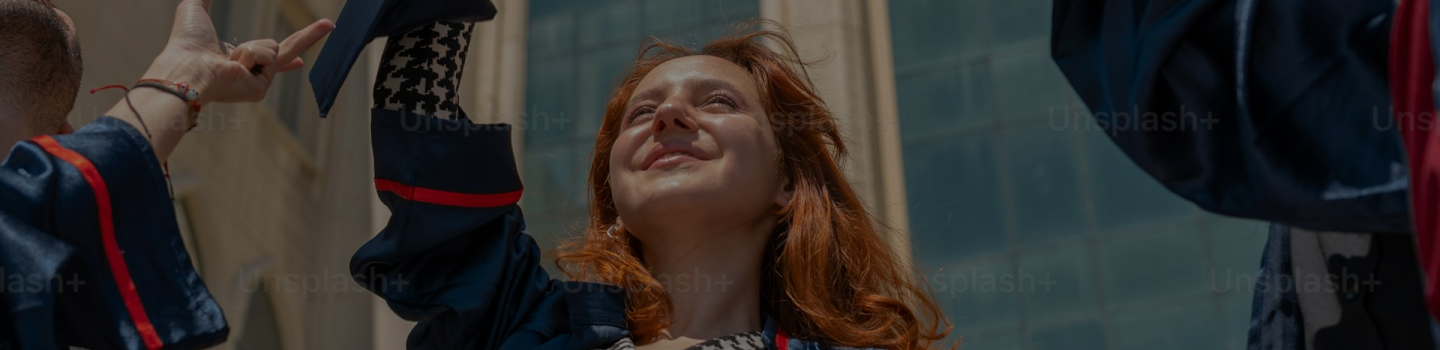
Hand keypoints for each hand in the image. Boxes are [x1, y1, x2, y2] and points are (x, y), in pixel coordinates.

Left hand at [143, 0, 332, 103]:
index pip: (268, 56)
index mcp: (237, 60)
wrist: (186, 67)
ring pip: (273, 47)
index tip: (301, 62)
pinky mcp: (261, 89)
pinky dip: (251, 55)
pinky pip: (269, 56)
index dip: (286, 59)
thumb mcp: (195, 10)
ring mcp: (257, 82)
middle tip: (330, 24)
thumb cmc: (186, 43)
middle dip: (310, 37)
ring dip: (251, 46)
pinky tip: (234, 67)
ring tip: (229, 59)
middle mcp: (250, 74)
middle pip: (288, 51)